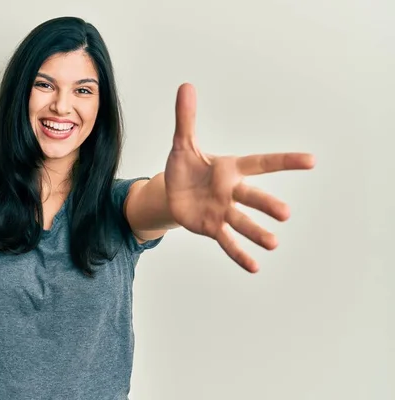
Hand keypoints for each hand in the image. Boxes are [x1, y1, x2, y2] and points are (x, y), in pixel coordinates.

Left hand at [164, 83, 314, 272]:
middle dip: (266, 204)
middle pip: (252, 197)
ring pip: (242, 222)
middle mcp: (231, 191)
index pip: (260, 163)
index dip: (284, 161)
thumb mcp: (183, 143)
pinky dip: (239, 253)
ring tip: (272, 243)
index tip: (310, 161)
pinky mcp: (212, 227)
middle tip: (284, 213)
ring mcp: (223, 211)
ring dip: (257, 233)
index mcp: (229, 168)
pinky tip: (254, 267)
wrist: (174, 192)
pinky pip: (228, 241)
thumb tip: (185, 86)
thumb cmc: (185, 167)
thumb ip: (186, 118)